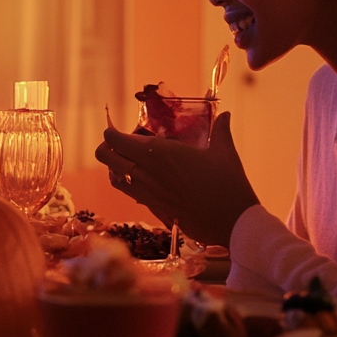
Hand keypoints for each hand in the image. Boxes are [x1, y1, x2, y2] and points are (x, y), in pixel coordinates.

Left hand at [94, 111, 258, 246]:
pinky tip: (140, 178)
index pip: (116, 138)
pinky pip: (129, 192)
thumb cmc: (228, 182)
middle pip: (105, 156)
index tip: (120, 129)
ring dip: (115, 166)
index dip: (112, 132)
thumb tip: (224, 115)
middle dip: (106, 146)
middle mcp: (145, 171)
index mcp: (157, 152)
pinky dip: (127, 183)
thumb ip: (220, 130)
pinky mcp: (153, 207)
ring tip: (128, 159)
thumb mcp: (224, 151)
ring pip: (113, 177)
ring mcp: (146, 192)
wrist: (231, 221)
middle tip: (120, 142)